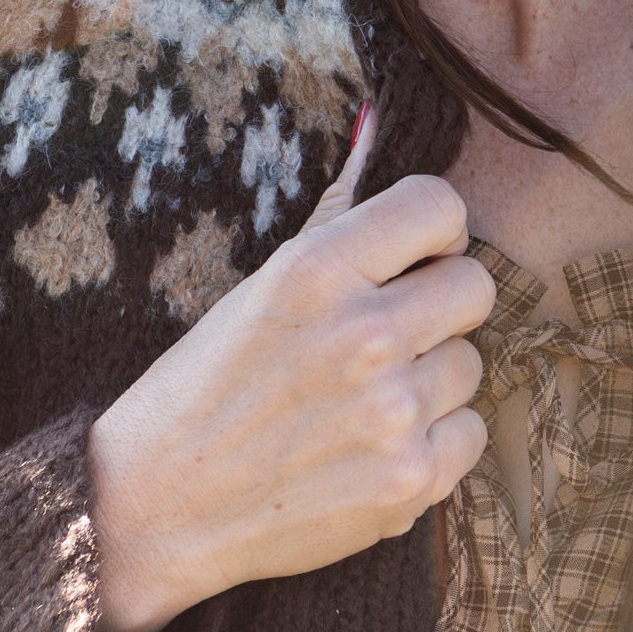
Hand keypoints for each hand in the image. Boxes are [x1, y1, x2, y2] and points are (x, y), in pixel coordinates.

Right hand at [87, 109, 494, 631]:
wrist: (156, 510)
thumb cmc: (201, 389)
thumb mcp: (258, 287)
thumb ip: (333, 217)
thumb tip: (376, 122)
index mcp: (317, 270)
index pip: (440, 207)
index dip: (434, 233)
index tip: (413, 259)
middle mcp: (364, 335)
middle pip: (476, 287)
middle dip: (441, 307)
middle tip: (391, 335)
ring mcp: (392, 413)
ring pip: (472, 366)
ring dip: (431, 381)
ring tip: (364, 402)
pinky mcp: (411, 482)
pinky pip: (471, 435)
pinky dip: (434, 443)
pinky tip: (374, 449)